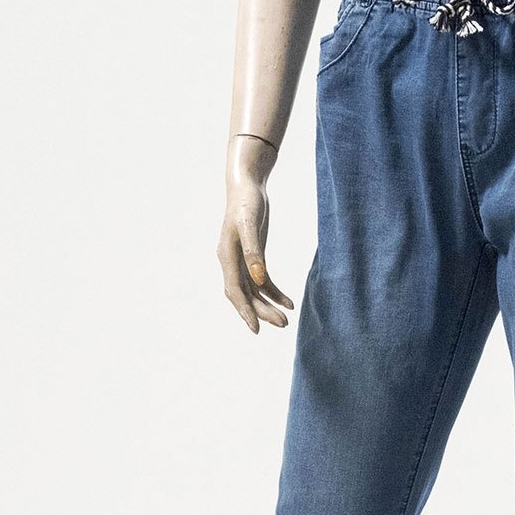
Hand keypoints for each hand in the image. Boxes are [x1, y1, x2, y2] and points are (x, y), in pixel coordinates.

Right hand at [218, 136, 293, 332]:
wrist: (247, 185)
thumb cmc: (247, 202)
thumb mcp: (250, 225)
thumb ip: (253, 252)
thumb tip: (258, 279)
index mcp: (226, 256)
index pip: (235, 291)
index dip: (245, 311)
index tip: (256, 328)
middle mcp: (231, 262)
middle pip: (245, 295)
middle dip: (262, 312)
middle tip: (283, 325)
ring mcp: (242, 261)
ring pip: (254, 292)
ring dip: (268, 306)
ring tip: (286, 320)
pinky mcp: (253, 257)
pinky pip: (263, 282)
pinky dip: (274, 293)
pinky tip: (288, 302)